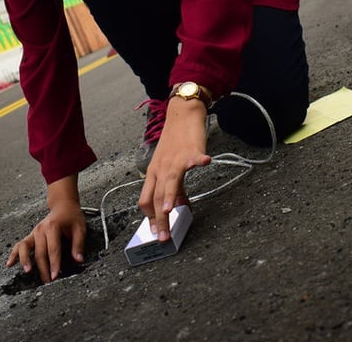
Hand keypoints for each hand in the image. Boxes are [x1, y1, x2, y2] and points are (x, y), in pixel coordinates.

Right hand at [6, 175, 85, 282]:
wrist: (63, 205)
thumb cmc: (72, 217)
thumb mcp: (80, 228)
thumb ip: (78, 245)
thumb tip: (79, 260)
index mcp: (53, 227)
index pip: (53, 249)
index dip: (54, 264)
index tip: (55, 276)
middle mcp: (41, 229)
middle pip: (40, 252)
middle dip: (43, 268)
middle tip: (48, 281)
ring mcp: (34, 233)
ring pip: (26, 248)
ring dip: (25, 260)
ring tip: (28, 271)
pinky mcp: (31, 236)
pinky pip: (19, 245)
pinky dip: (14, 254)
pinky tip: (10, 264)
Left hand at [138, 98, 210, 241]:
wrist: (182, 116)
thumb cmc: (176, 142)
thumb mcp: (170, 167)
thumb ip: (174, 187)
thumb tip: (179, 206)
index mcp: (154, 173)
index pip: (146, 200)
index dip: (150, 217)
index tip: (156, 232)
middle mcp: (161, 168)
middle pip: (157, 196)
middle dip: (160, 218)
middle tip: (163, 236)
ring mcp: (175, 159)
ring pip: (170, 180)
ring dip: (170, 195)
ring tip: (171, 210)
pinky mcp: (190, 149)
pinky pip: (195, 156)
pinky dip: (199, 160)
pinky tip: (205, 163)